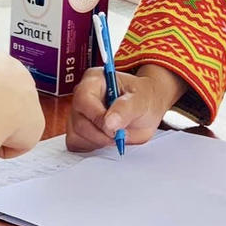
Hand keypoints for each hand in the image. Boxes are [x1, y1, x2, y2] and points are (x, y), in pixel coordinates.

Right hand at [66, 64, 183, 151]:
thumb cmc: (144, 98)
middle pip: (79, 122)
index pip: (84, 99)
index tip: (116, 130)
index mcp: (95, 79)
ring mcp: (78, 113)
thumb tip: (109, 123)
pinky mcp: (79, 129)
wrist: (147, 108)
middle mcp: (82, 95)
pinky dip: (95, 145)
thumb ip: (126, 109)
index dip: (98, 117)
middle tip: (121, 135)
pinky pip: (78, 143)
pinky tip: (109, 137)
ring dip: (100, 141)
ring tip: (117, 133)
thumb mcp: (141, 100)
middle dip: (102, 134)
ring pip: (77, 135)